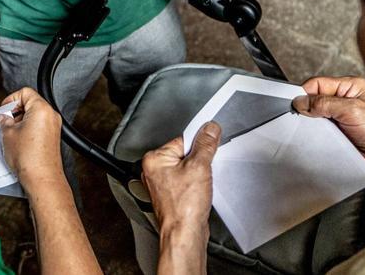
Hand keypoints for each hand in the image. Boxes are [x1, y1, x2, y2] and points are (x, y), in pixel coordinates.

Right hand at [0, 88, 64, 190]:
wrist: (41, 178)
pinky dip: (27, 130)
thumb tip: (3, 119)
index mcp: (41, 109)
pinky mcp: (52, 138)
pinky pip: (38, 127)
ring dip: (20, 122)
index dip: (11, 99)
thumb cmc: (29, 158)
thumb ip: (4, 122)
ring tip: (8, 133)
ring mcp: (53, 127)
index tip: (3, 108)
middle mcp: (50, 116)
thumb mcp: (8, 134)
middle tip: (3, 121)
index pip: (25, 93)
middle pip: (31, 103)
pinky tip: (16, 141)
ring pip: (34, 116)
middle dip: (15, 111)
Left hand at [142, 121, 219, 239]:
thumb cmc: (183, 207)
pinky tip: (199, 192)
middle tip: (203, 171)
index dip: (199, 143)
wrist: (184, 234)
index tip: (210, 143)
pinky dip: (196, 184)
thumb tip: (209, 129)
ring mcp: (162, 184)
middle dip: (198, 160)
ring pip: (187, 168)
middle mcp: (154, 170)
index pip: (182, 139)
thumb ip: (205, 144)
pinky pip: (187, 180)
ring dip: (198, 173)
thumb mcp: (199, 167)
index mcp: (154, 159)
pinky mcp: (172, 194)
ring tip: (200, 185)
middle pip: (184, 153)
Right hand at [293, 76, 364, 166]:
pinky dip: (316, 133)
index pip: (319, 83)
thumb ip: (325, 103)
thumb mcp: (351, 111)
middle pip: (315, 98)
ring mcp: (341, 116)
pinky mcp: (338, 130)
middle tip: (306, 118)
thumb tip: (301, 101)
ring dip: (313, 122)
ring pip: (316, 114)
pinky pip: (320, 128)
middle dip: (308, 108)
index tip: (296, 104)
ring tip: (318, 129)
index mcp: (351, 86)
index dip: (305, 92)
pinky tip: (319, 136)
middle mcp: (345, 99)